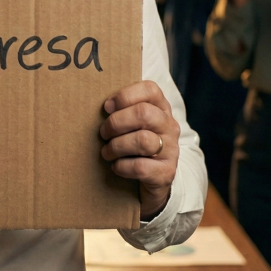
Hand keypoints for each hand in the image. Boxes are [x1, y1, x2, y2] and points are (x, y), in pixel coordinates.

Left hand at [99, 80, 179, 220]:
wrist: (153, 180)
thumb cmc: (135, 144)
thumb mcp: (132, 123)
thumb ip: (122, 110)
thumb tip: (98, 106)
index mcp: (161, 108)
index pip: (150, 89)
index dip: (125, 95)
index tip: (107, 107)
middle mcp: (169, 126)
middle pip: (144, 113)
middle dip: (116, 123)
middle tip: (104, 133)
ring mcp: (171, 149)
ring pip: (142, 140)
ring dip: (117, 146)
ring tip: (107, 152)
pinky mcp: (166, 172)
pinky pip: (140, 166)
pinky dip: (122, 166)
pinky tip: (116, 166)